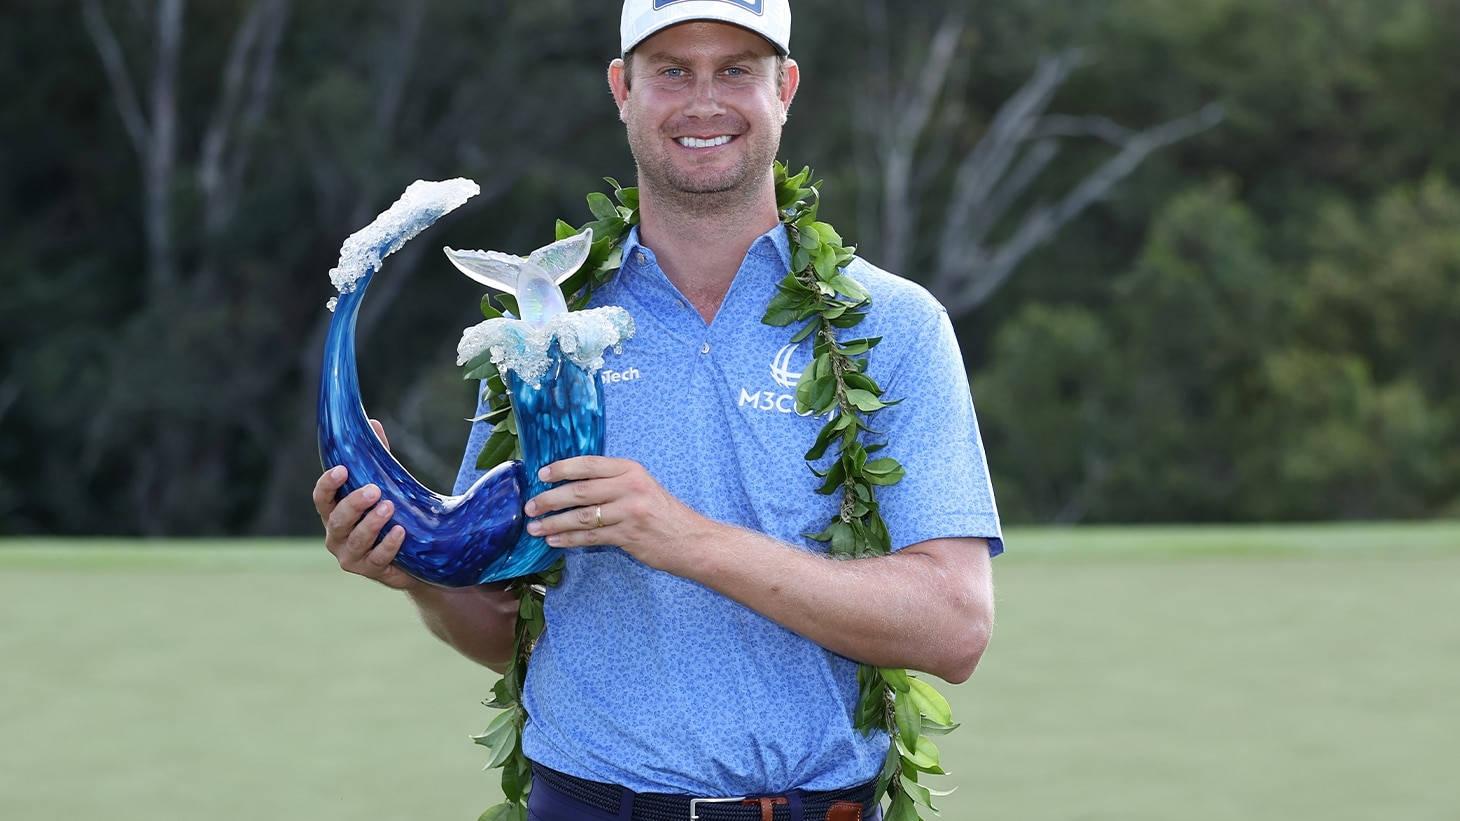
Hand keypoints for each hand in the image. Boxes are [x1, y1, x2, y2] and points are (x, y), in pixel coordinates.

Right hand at [312, 419, 416, 589]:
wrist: (412, 557)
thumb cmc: (391, 514)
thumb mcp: (384, 484)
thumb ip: (376, 458)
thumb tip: (373, 423)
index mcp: (334, 511)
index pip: (321, 498)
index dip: (327, 484)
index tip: (341, 469)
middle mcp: (336, 534)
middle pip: (337, 519)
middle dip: (353, 504)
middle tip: (373, 490)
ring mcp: (351, 556)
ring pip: (355, 540)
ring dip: (371, 524)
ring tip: (389, 507)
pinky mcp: (370, 570)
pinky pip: (377, 559)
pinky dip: (388, 545)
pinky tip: (400, 532)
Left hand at [522, 455, 711, 574]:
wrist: (690, 539)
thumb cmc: (661, 512)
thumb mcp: (640, 486)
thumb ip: (611, 482)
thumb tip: (570, 485)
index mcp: (630, 470)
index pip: (589, 464)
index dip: (562, 468)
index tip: (541, 475)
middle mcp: (630, 487)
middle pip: (580, 491)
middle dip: (550, 499)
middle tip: (530, 506)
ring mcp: (630, 512)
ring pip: (582, 516)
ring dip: (554, 523)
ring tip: (535, 527)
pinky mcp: (629, 536)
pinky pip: (591, 537)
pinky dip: (569, 539)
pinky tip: (554, 540)